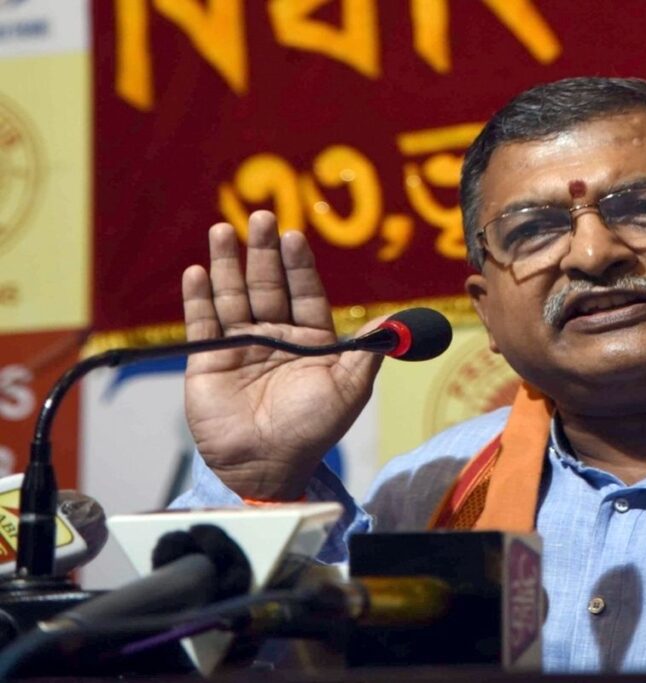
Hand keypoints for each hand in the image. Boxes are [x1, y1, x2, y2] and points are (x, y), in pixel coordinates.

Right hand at [182, 211, 382, 499]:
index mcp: (309, 339)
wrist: (268, 465)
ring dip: (226, 264)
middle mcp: (274, 336)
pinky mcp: (208, 360)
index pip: (304, 291)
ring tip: (223, 230)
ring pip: (233, 296)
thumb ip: (367, 351)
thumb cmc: (313, 429)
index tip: (294, 237)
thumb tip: (395, 319)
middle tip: (261, 219)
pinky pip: (202, 323)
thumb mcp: (349, 389)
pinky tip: (197, 271)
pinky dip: (198, 297)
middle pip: (267, 285)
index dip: (298, 265)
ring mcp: (240, 346)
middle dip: (263, 252)